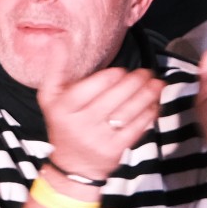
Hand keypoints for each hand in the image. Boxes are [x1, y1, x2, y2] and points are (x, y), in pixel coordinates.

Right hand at [37, 66, 161, 182]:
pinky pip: (137, 128)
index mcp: (64, 108)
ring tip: (156, 83)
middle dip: (135, 82)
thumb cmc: (63, 124)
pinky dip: (149, 113)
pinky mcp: (115, 150)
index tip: (122, 71)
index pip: (93, 86)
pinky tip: (154, 103)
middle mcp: (81, 124)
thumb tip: (59, 42)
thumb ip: (55, 69)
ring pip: (129, 111)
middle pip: (114, 97)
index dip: (112, 76)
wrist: (71, 166)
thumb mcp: (50, 98)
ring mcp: (99, 139)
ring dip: (148, 95)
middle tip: (146, 72)